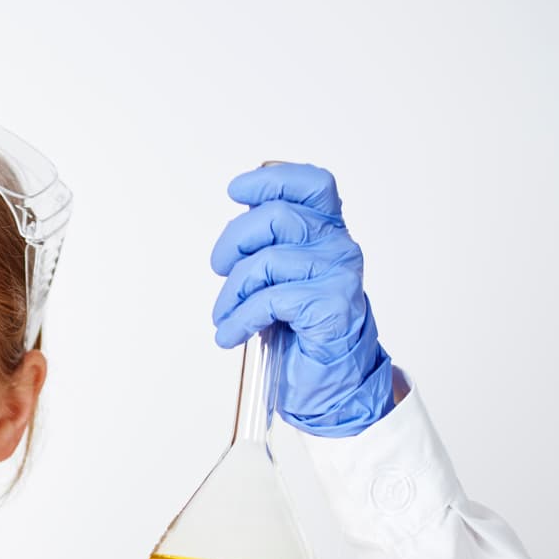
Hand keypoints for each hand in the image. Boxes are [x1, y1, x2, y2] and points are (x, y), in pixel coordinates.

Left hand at [208, 161, 395, 436]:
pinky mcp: (332, 306)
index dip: (272, 180)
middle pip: (276, 217)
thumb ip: (268, 246)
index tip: (236, 191)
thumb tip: (235, 232)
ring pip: (267, 261)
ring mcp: (339, 275)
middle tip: (219, 268)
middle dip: (233, 242)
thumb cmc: (302, 325)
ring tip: (224, 315)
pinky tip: (230, 335)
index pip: (311, 184)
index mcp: (328, 231)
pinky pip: (270, 300)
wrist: (332, 377)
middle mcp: (339, 246)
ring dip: (232, 292)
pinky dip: (239, 319)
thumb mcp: (282, 276)